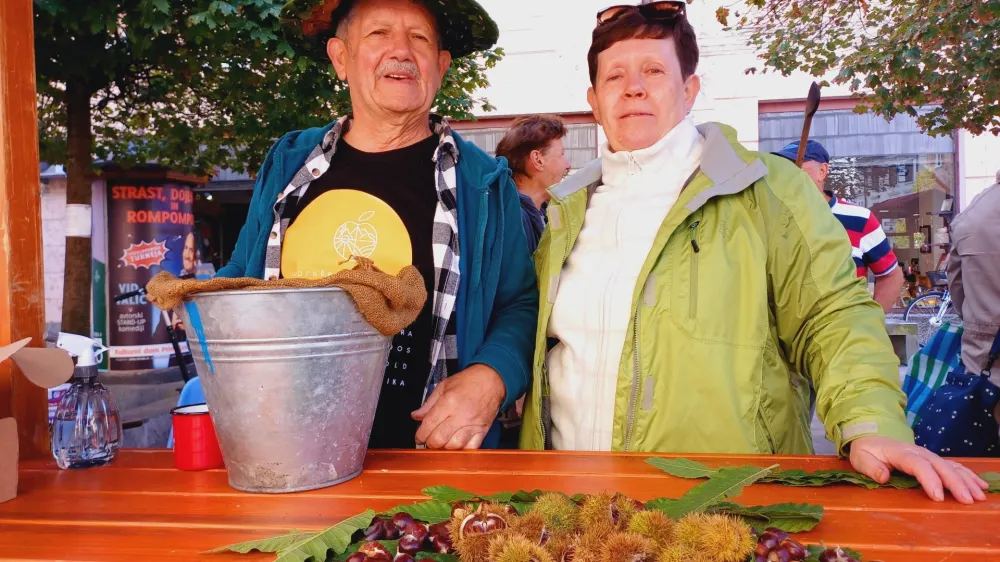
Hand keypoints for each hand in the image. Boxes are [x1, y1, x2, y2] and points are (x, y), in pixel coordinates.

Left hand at [412, 364, 505, 449]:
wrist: (491, 380)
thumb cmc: (469, 381)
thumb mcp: (444, 386)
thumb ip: (428, 403)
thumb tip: (416, 416)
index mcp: (449, 402)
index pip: (429, 424)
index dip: (420, 435)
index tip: (419, 437)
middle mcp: (461, 415)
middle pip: (440, 439)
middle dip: (430, 443)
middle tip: (429, 440)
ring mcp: (472, 424)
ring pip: (454, 446)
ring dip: (445, 447)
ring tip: (442, 442)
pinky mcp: (482, 430)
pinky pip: (471, 447)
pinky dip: (462, 450)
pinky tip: (456, 444)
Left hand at [849, 436, 988, 503]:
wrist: (871, 437)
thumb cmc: (867, 451)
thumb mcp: (860, 458)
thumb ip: (870, 467)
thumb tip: (882, 476)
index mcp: (900, 452)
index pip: (918, 465)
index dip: (929, 479)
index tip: (938, 497)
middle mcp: (918, 452)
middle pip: (939, 465)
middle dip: (955, 482)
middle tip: (967, 500)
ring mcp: (927, 455)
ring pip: (950, 466)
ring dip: (966, 480)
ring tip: (979, 496)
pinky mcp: (932, 460)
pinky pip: (953, 466)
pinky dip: (967, 475)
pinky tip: (980, 485)